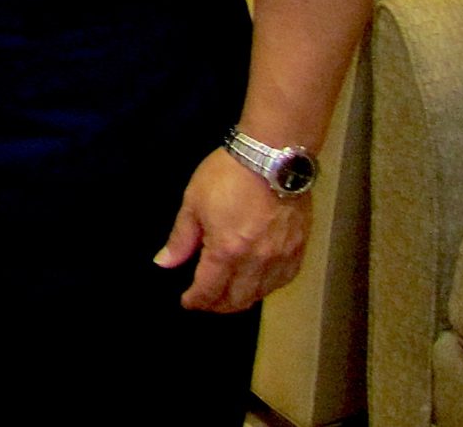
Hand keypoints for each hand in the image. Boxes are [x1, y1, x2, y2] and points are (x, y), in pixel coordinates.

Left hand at [154, 148, 311, 311]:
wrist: (272, 157)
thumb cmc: (227, 175)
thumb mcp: (193, 203)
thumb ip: (181, 239)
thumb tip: (164, 263)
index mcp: (226, 251)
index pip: (208, 290)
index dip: (196, 301)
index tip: (187, 302)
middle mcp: (256, 262)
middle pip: (236, 300)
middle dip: (217, 305)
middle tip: (205, 301)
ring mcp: (281, 258)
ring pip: (260, 294)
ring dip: (241, 299)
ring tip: (227, 294)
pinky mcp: (299, 250)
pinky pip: (282, 281)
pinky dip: (266, 287)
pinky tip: (256, 282)